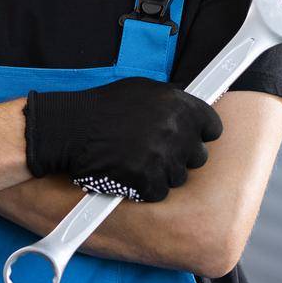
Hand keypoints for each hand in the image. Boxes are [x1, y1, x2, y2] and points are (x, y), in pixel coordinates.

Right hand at [23, 77, 220, 201]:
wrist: (69, 128)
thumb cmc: (102, 108)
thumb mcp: (141, 90)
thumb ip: (170, 102)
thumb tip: (190, 114)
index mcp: (179, 105)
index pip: (212, 128)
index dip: (199, 135)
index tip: (189, 138)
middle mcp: (176, 130)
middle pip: (198, 157)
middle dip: (180, 156)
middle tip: (156, 151)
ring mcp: (162, 156)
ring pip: (178, 177)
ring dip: (162, 173)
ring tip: (137, 160)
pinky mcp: (147, 179)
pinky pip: (158, 192)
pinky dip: (145, 188)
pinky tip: (128, 173)